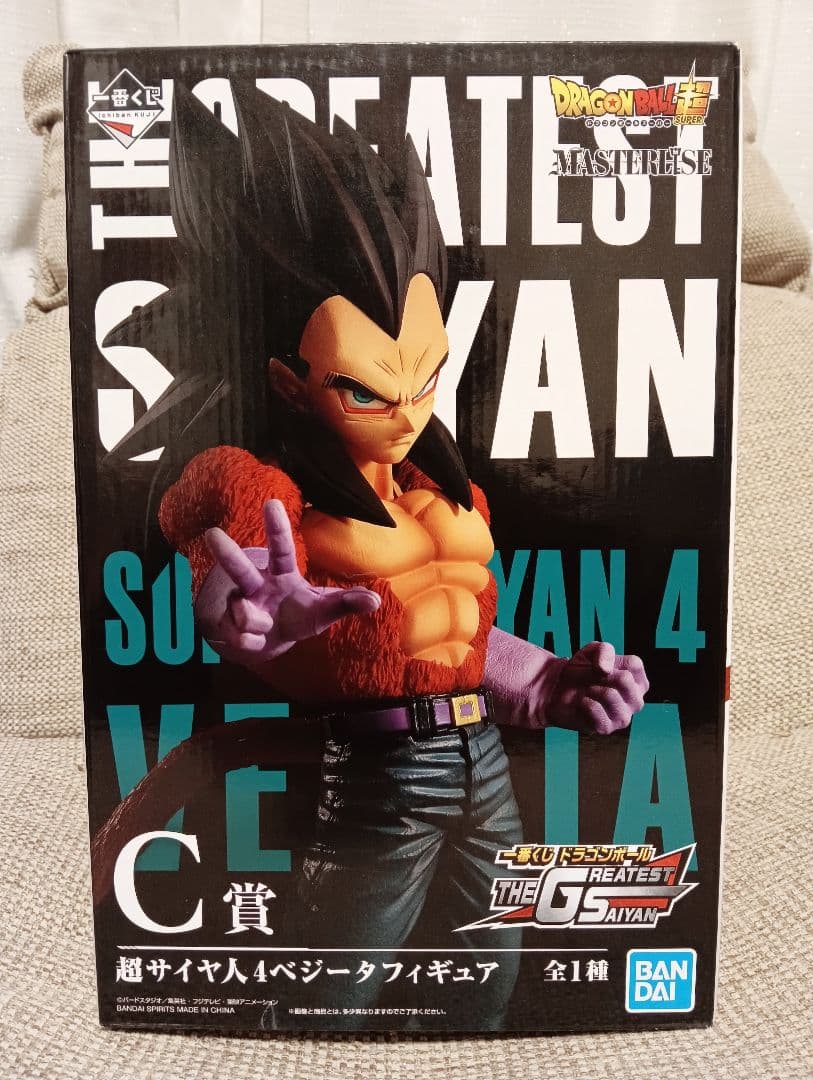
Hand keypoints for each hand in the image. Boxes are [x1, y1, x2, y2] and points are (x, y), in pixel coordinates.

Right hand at [204, 499, 380, 661]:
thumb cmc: (300, 616)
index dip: (277, 527)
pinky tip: (257, 639)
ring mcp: (239, 603)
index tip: (271, 502)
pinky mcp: (226, 624)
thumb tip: (376, 600)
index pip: (281, 548)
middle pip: (240, 568)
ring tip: (267, 625)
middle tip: (212, 534)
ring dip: (256, 622)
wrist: (272, 640)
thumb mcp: (324, 611)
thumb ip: (347, 603)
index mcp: (282, 574)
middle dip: (227, 553)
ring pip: (243, 611)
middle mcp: (256, 584)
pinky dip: (252, 642)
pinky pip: (239, 636)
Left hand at [545, 642, 648, 734]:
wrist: (559, 689)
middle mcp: (636, 700)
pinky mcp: (607, 728)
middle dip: (600, 676)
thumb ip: (604, 651)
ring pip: (610, 694)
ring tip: (588, 691)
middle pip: (624, 680)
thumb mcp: (593, 650)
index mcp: (638, 681)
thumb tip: (605, 670)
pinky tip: (583, 702)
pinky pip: (596, 710)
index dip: (610, 660)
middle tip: (592, 679)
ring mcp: (624, 716)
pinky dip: (584, 703)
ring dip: (592, 688)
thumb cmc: (582, 669)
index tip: (599, 665)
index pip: (634, 665)